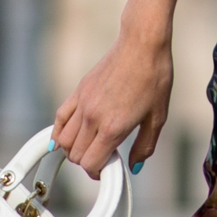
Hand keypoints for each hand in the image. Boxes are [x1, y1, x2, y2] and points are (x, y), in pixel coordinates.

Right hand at [53, 29, 174, 179]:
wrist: (142, 43)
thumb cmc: (154, 78)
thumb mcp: (158, 117)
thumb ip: (145, 146)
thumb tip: (134, 167)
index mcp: (113, 127)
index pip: (90, 163)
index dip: (98, 173)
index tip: (109, 169)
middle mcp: (93, 117)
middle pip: (75, 155)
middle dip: (88, 162)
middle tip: (103, 157)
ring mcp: (83, 103)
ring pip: (64, 140)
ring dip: (73, 150)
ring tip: (89, 146)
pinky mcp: (79, 90)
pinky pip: (60, 117)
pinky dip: (58, 132)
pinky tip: (62, 138)